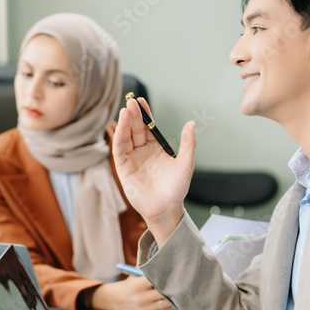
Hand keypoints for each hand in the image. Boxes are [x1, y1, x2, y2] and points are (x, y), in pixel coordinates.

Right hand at [90, 275, 173, 309]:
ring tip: (173, 290)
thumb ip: (147, 269)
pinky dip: (167, 304)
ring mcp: (144, 309)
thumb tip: (164, 258)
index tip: (173, 273)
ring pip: (166, 303)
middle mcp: (140, 298)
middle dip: (170, 287)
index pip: (156, 280)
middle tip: (178, 282)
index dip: (165, 276)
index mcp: (137, 285)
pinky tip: (165, 298)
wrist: (121, 299)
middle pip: (163, 293)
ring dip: (171, 297)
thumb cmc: (132, 283)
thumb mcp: (136, 274)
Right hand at [112, 97, 195, 245]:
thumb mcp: (186, 163)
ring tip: (126, 110)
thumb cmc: (176, 188)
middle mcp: (142, 151)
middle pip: (136, 129)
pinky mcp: (123, 168)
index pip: (148, 127)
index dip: (145, 114)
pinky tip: (120, 127)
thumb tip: (191, 123)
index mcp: (156, 148)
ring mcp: (132, 159)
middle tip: (131, 102)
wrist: (166, 209)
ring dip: (125, 123)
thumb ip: (188, 143)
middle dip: (133, 115)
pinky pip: (119, 150)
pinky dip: (119, 137)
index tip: (141, 101)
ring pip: (126, 137)